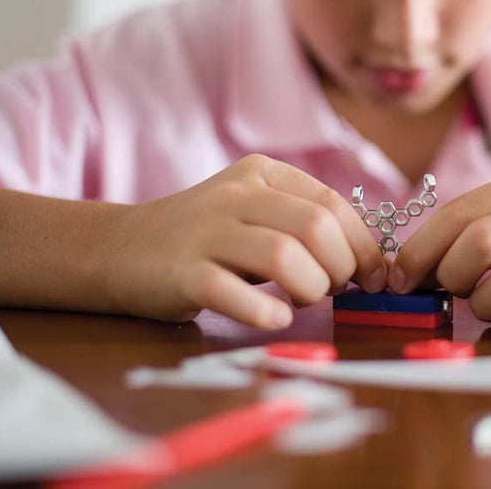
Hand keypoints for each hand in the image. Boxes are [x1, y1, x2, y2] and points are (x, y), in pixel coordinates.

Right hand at [101, 154, 383, 327]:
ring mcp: (206, 231)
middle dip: (341, 268)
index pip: (333, 203)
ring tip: (300, 301)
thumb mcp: (255, 214)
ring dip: (310, 288)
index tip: (372, 277)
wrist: (118, 248)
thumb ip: (305, 226)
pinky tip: (275, 317)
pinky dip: (263, 310)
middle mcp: (236, 194)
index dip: (363, 245)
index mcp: (262, 174)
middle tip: (332, 290)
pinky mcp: (181, 272)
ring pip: (283, 255)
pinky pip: (231, 290)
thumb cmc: (205, 238)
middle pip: (316, 227)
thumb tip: (371, 262)